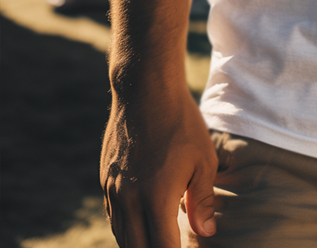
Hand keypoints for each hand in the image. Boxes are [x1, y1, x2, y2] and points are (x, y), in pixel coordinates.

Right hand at [101, 86, 218, 245]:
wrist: (145, 89)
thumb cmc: (181, 123)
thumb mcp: (203, 159)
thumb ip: (203, 200)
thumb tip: (207, 233)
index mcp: (157, 198)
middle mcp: (129, 200)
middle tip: (171, 244)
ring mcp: (113, 190)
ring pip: (122, 236)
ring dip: (138, 243)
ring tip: (158, 239)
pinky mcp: (105, 179)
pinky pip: (113, 216)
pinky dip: (126, 228)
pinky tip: (141, 225)